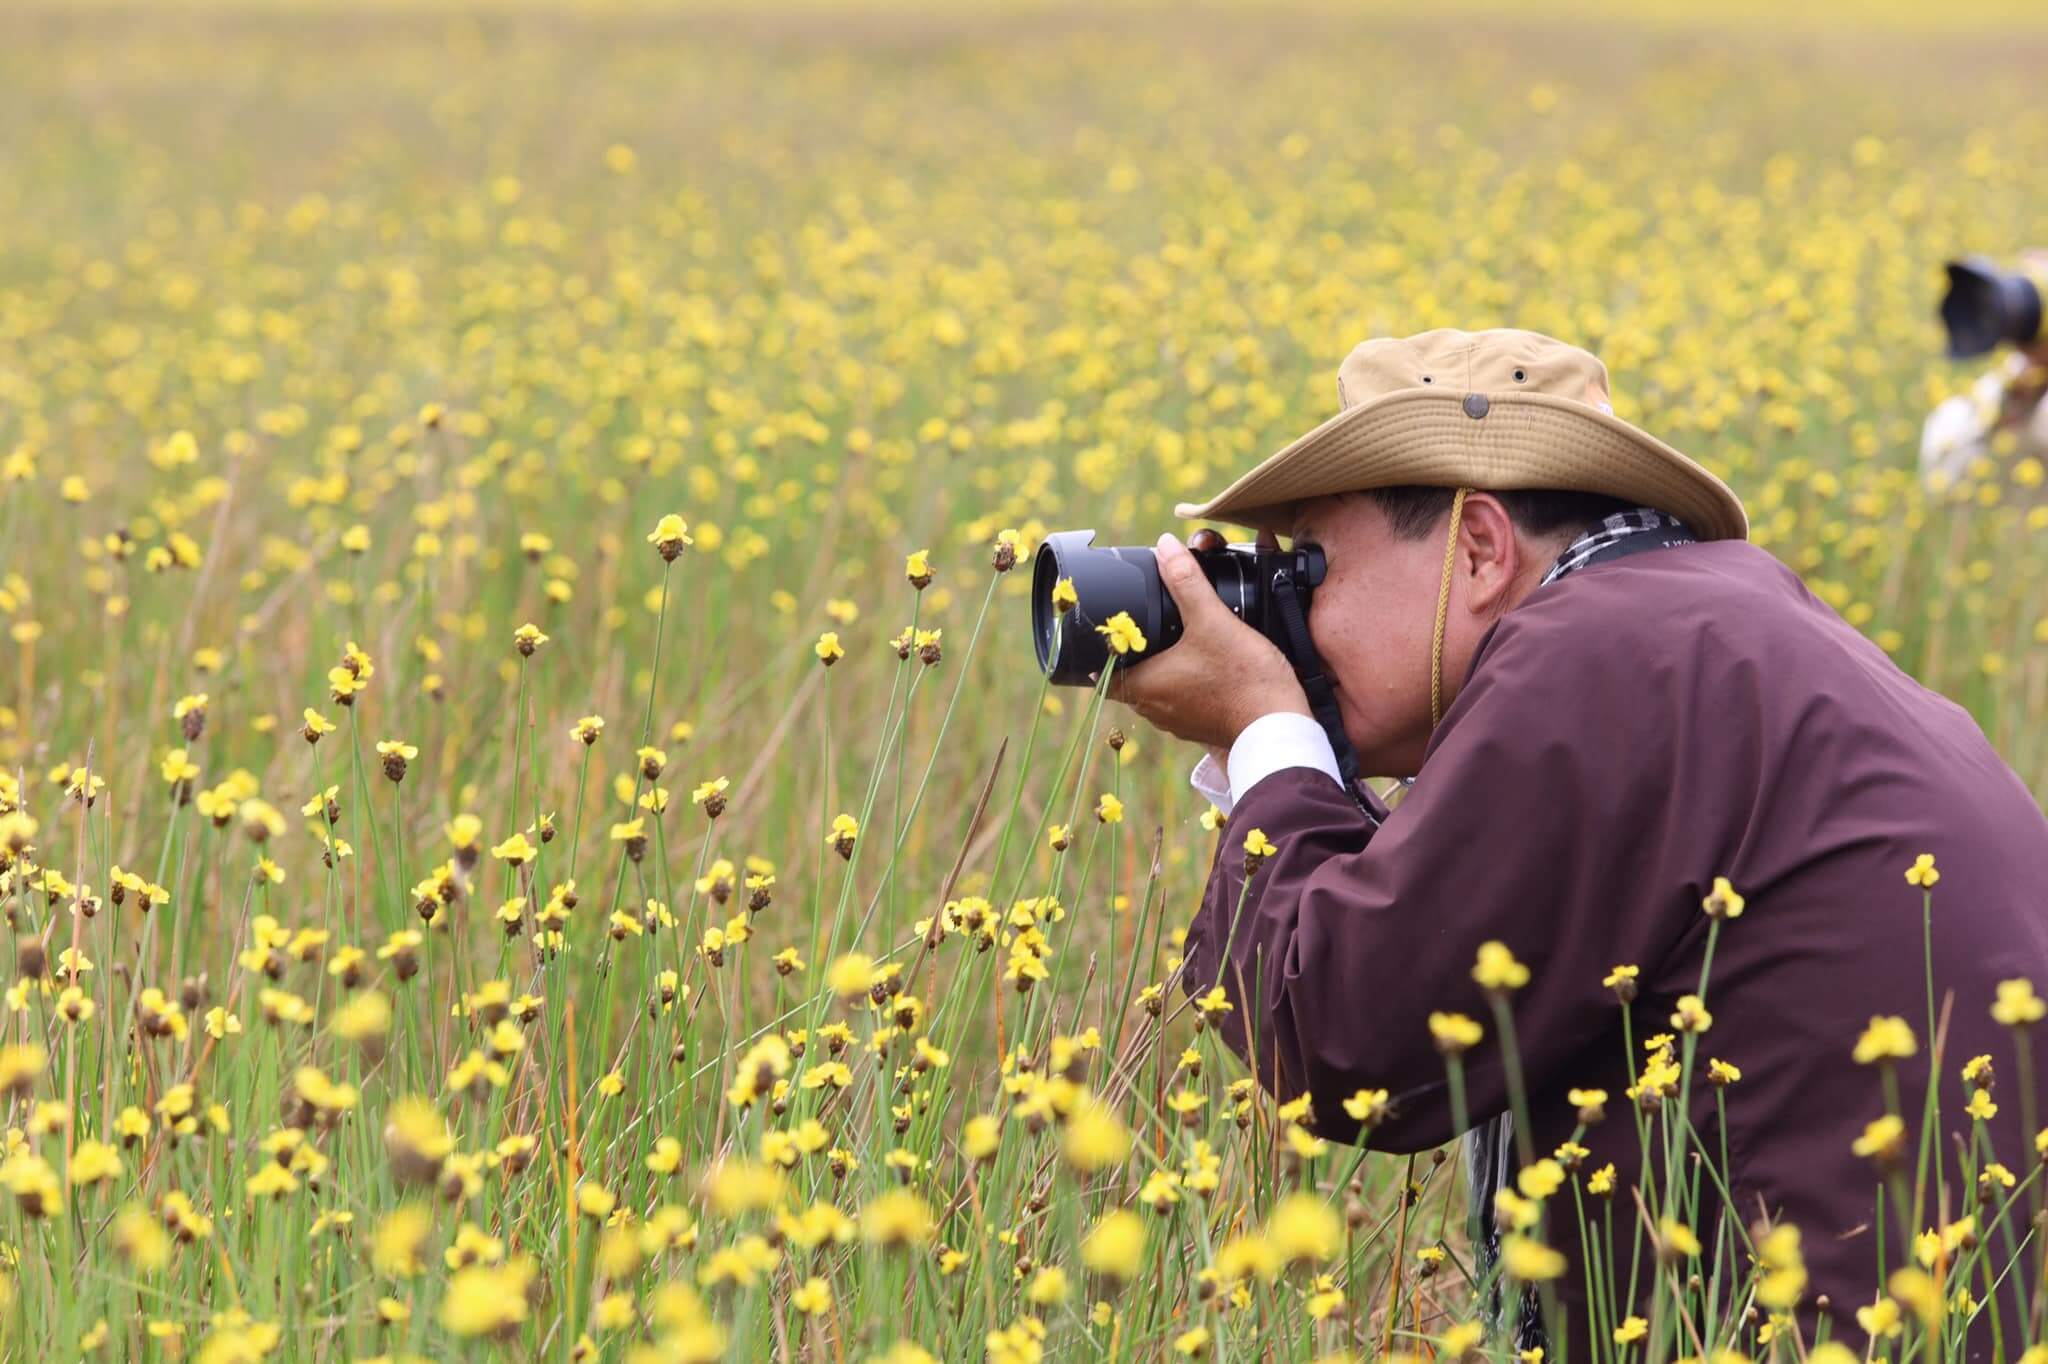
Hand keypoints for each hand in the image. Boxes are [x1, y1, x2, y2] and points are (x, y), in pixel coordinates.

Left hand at [1098, 529, 1312, 751]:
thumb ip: (1187, 581)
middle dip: (1136, 653)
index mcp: (1144, 686)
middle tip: (1148, 627)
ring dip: (1161, 668)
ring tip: (1176, 641)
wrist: (1280, 725)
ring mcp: (1177, 722)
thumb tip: (1165, 546)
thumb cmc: (1244, 678)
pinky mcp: (1200, 727)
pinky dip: (1185, 684)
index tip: (1115, 629)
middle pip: (1129, 677)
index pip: (1100, 673)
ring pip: (1155, 690)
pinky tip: (1204, 665)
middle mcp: (1153, 710)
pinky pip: (1181, 702)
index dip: (1103, 650)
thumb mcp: (1213, 620)